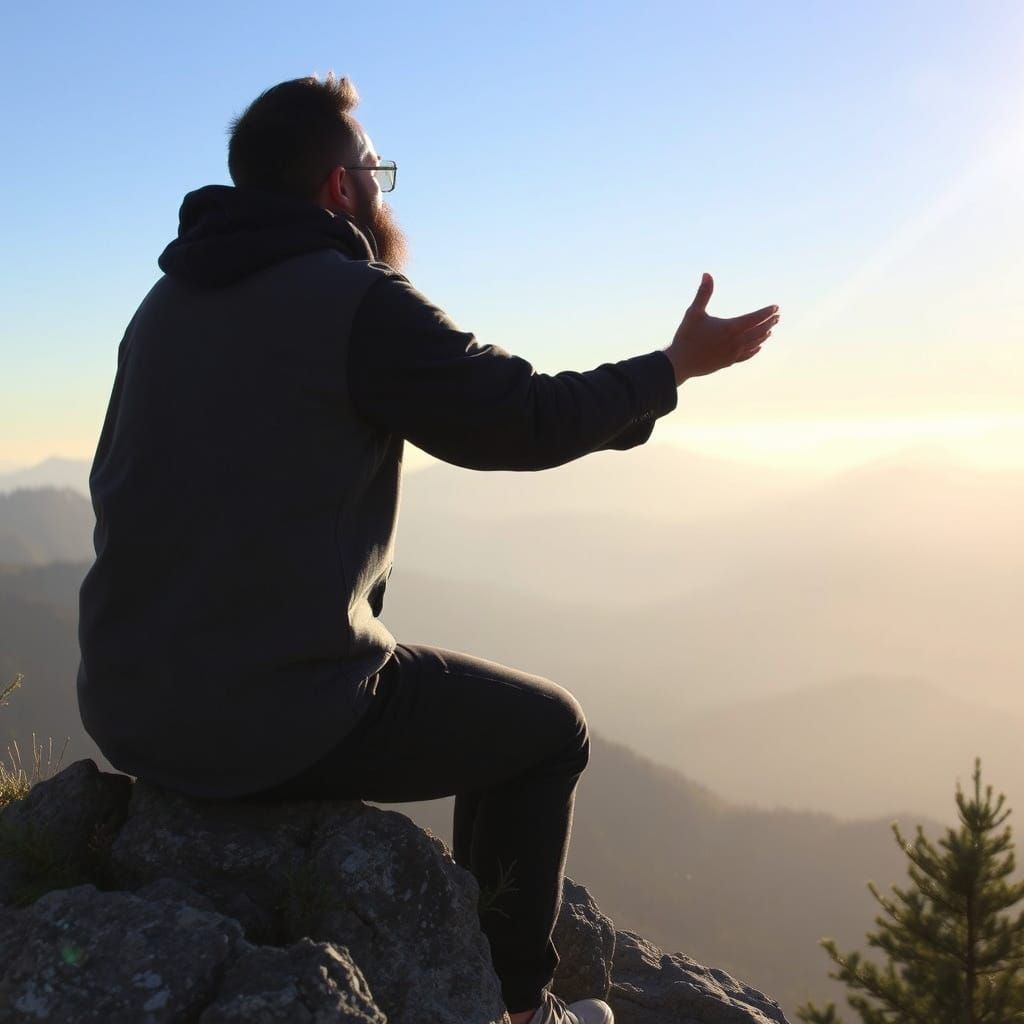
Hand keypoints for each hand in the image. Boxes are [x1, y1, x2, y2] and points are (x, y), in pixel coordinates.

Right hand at [664, 273, 778, 384]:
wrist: (680, 363)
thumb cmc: (686, 336)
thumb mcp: (694, 312)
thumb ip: (704, 293)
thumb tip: (707, 274)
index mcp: (730, 327)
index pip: (755, 318)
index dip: (766, 312)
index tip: (775, 307)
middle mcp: (735, 341)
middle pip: (758, 331)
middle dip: (769, 323)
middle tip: (777, 317)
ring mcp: (733, 353)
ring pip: (754, 343)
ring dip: (764, 335)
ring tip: (770, 330)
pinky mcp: (728, 362)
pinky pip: (746, 355)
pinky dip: (754, 350)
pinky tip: (758, 347)